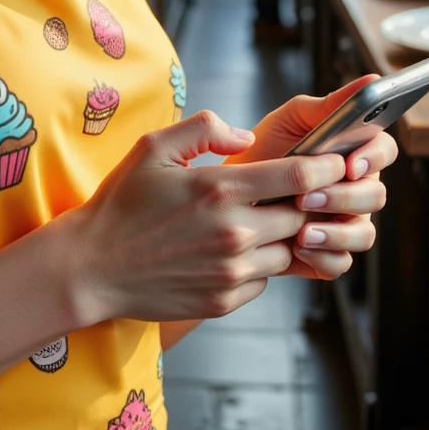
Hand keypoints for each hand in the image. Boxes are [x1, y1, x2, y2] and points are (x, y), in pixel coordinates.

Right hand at [70, 109, 346, 324]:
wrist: (93, 267)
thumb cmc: (122, 203)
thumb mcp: (153, 147)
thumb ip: (205, 129)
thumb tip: (246, 137)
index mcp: (219, 189)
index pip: (299, 178)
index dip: (327, 167)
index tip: (335, 161)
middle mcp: (233, 233)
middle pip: (302, 217)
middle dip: (304, 203)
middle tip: (289, 192)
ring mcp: (232, 272)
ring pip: (288, 251)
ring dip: (280, 235)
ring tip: (251, 221)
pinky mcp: (225, 301)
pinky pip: (264, 280)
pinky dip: (258, 264)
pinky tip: (227, 251)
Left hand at [223, 75, 395, 281]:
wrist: (225, 191)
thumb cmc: (263, 149)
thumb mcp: (291, 119)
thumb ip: (330, 104)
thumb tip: (372, 79)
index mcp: (353, 152)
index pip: (384, 150)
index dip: (375, 156)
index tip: (351, 163)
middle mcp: (355, 189)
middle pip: (376, 195)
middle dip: (346, 196)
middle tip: (308, 196)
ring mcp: (343, 221)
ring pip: (364, 233)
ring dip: (337, 231)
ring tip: (302, 229)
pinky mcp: (327, 253)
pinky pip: (341, 263)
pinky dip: (324, 256)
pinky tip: (298, 246)